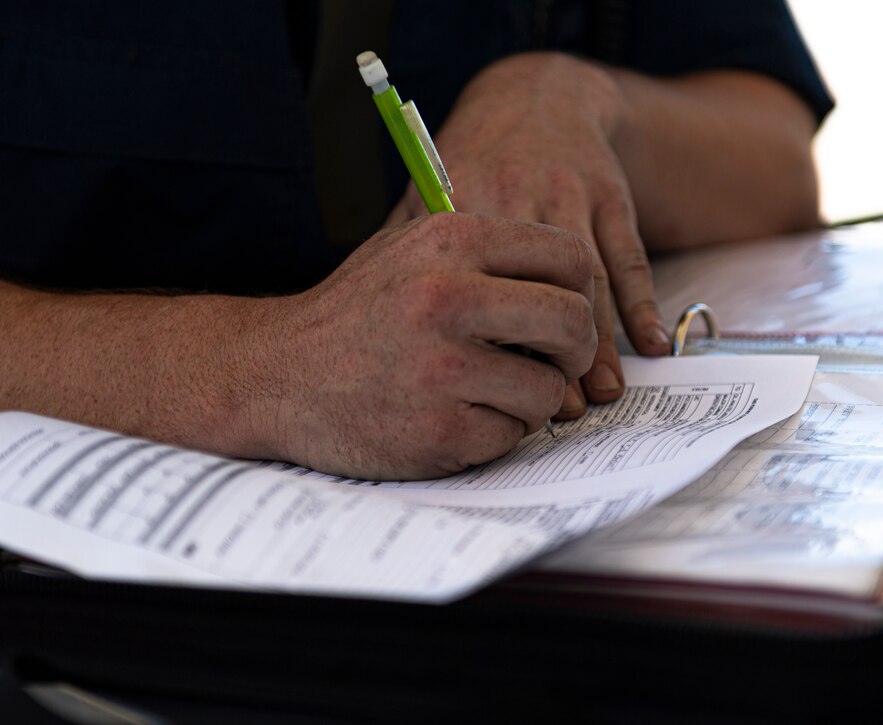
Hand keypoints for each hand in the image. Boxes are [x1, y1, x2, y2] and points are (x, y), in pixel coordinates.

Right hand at [242, 213, 595, 479]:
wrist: (274, 375)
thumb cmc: (353, 314)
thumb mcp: (408, 250)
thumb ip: (484, 251)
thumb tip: (573, 271)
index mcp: (450, 242)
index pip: (569, 258)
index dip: (580, 291)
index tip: (564, 312)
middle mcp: (447, 299)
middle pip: (573, 322)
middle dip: (575, 349)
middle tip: (553, 361)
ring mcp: (442, 371)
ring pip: (550, 390)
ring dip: (532, 399)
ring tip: (490, 392)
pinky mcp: (439, 433)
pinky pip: (512, 436)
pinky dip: (495, 433)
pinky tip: (457, 418)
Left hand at [386, 53, 671, 420]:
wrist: (537, 100)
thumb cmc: (475, 162)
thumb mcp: (431, 193)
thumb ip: (405, 247)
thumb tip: (367, 314)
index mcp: (463, 202)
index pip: (475, 283)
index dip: (487, 341)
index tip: (492, 391)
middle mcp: (517, 194)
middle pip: (536, 286)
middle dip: (550, 352)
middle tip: (560, 409)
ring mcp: (569, 194)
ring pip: (588, 277)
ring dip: (600, 339)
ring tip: (603, 392)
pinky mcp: (610, 195)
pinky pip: (630, 255)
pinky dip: (643, 303)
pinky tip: (653, 345)